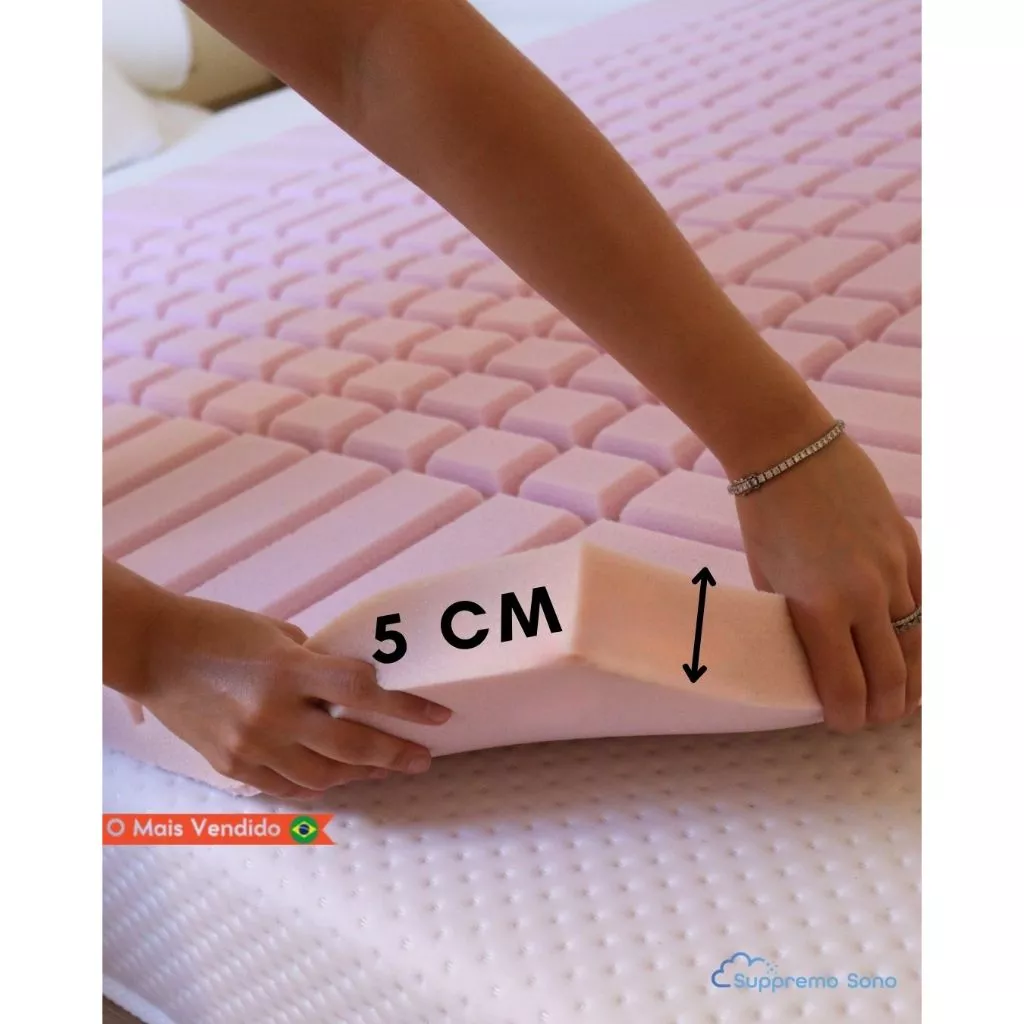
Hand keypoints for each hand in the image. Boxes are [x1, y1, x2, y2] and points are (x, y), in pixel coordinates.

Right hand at [137, 592, 451, 798]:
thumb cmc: (215, 628)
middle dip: (396, 753)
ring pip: (323, 776)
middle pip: (352, 744)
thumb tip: (347, 680)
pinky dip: (317, 784)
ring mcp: (252, 744)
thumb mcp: (275, 632)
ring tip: (385, 768)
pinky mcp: (232, 765)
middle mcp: (274, 713)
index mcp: (289, 670)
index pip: (364, 691)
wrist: (151, 651)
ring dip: (362, 774)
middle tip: (423, 757)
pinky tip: (337, 777)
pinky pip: (285, 786)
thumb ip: (314, 659)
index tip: (438, 715)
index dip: (407, 707)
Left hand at [735, 433, 920, 731]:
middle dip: (884, 708)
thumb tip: (811, 656)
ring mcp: (893, 569)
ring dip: (911, 680)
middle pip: (892, 676)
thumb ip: (794, 620)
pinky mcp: (909, 546)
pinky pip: (926, 604)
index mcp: (819, 607)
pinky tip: (913, 650)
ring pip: (918, 644)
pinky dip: (922, 635)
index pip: (847, 686)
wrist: (788, 449)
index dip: (848, 716)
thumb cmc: (764, 515)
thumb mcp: (767, 579)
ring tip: (900, 696)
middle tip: (873, 717)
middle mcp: (864, 594)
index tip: (842, 722)